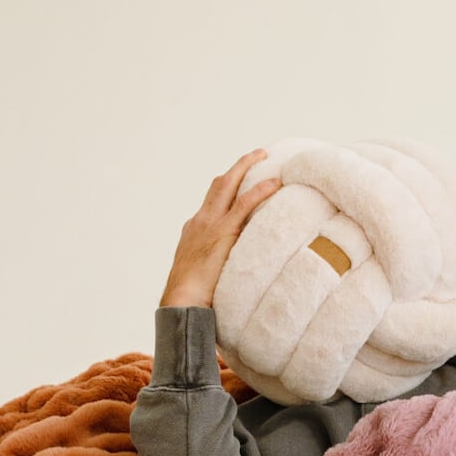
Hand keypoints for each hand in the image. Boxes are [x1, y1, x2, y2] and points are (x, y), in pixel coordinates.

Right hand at [159, 150, 279, 307]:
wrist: (182, 299)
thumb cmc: (193, 293)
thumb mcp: (203, 270)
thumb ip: (218, 260)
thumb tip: (234, 265)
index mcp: (195, 228)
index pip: (213, 201)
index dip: (228, 188)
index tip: (241, 180)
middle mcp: (200, 220)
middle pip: (218, 185)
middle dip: (237, 167)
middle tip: (256, 155)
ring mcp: (210, 223)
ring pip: (228, 185)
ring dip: (246, 166)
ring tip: (264, 156)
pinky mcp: (223, 231)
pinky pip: (244, 204)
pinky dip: (259, 190)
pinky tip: (274, 183)